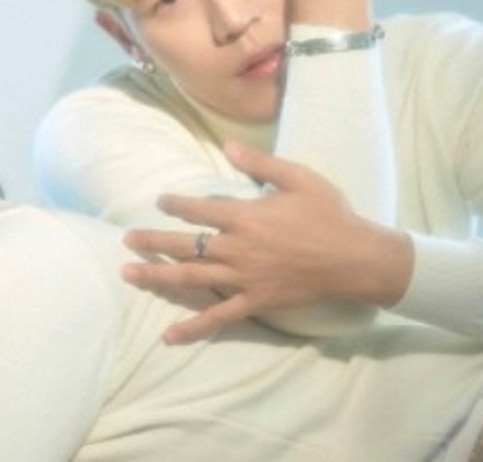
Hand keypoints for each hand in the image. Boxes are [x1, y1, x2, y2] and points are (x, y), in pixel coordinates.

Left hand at [122, 143, 411, 343]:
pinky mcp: (253, 302)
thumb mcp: (299, 178)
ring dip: (157, 276)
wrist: (355, 258)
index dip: (176, 204)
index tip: (160, 202)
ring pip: (191, 278)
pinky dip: (192, 327)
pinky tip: (169, 336)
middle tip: (126, 240)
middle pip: (185, 244)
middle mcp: (238, 248)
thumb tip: (227, 146)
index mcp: (246, 217)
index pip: (200, 209)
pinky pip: (217, 317)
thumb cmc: (330, 214)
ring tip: (129, 274)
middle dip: (152, 241)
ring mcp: (242, 278)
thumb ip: (261, 163)